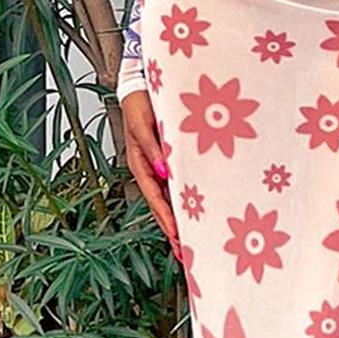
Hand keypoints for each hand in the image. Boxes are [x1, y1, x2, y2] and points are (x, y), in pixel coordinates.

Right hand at [121, 89, 182, 262]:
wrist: (144, 83)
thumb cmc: (141, 103)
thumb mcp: (143, 124)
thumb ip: (153, 148)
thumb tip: (163, 173)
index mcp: (140, 163)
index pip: (154, 197)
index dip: (166, 217)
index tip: (177, 236)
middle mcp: (151, 169)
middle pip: (163, 205)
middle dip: (173, 230)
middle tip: (185, 254)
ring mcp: (161, 165)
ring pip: (172, 198)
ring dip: (181, 219)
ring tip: (191, 243)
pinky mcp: (172, 157)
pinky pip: (180, 182)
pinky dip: (186, 200)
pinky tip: (198, 212)